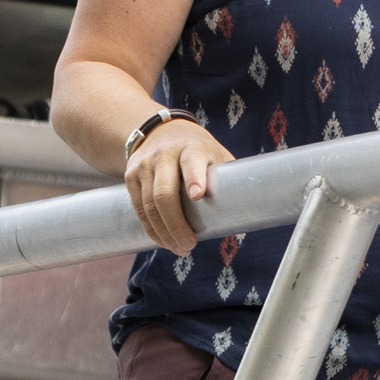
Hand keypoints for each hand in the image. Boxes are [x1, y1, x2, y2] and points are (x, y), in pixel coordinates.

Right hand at [125, 118, 229, 252]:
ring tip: (179, 249)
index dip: (195, 178)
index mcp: (191, 148)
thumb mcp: (215, 154)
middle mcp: (164, 155)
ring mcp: (144, 166)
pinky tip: (163, 241)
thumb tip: (249, 211)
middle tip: (189, 245)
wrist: (158, 130)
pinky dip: (151, 229)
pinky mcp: (130, 177)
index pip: (192, 163)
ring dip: (164, 232)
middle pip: (164, 194)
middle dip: (176, 223)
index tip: (198, 195)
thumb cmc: (197, 150)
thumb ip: (227, 178)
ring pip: (148, 206)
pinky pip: (138, 209)